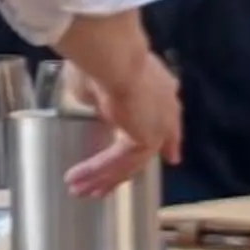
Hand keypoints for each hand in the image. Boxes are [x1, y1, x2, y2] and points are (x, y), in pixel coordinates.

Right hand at [63, 47, 183, 196]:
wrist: (113, 58)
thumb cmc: (102, 61)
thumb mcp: (100, 82)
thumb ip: (102, 99)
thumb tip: (97, 107)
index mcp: (160, 91)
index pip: (170, 122)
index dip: (170, 141)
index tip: (171, 158)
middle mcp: (165, 112)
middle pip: (148, 149)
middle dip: (125, 171)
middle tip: (108, 188)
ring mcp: (157, 128)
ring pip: (129, 161)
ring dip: (104, 178)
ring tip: (81, 191)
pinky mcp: (145, 140)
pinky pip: (117, 161)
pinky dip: (96, 170)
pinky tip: (78, 179)